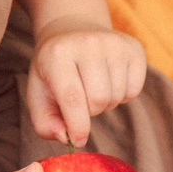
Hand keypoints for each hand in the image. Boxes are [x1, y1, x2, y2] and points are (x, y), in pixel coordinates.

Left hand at [25, 17, 147, 143]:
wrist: (73, 30)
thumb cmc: (53, 69)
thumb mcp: (38, 93)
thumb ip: (46, 123)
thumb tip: (67, 138)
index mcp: (58, 54)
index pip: (73, 97)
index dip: (78, 125)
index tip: (78, 141)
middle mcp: (88, 43)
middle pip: (99, 99)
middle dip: (90, 111)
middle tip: (81, 101)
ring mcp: (114, 43)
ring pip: (117, 96)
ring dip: (106, 103)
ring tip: (94, 88)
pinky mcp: (134, 47)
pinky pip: (134, 90)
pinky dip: (123, 95)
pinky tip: (110, 82)